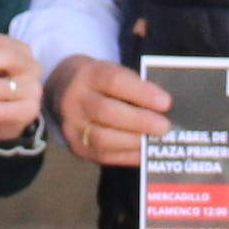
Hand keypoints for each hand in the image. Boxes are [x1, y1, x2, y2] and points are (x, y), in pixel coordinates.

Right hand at [49, 53, 171, 167]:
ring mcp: (72, 126)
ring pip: (103, 138)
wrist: (61, 92)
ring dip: (134, 141)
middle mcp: (75, 100)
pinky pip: (103, 156)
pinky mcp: (76, 148)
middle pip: (106, 111)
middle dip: (139, 121)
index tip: (166, 102)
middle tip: (164, 127)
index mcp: (87, 74)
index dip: (142, 93)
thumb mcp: (111, 72)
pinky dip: (128, 156)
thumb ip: (134, 86)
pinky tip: (145, 153)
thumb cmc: (98, 82)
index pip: (114, 81)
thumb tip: (165, 108)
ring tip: (155, 141)